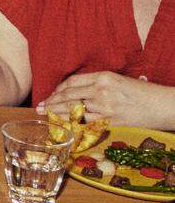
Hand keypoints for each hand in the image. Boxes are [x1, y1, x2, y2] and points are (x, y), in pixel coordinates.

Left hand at [38, 71, 171, 126]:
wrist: (163, 105)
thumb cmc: (145, 92)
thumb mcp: (121, 81)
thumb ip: (102, 84)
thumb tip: (83, 91)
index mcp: (104, 76)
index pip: (73, 82)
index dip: (58, 89)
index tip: (51, 95)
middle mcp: (102, 90)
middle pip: (69, 95)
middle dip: (51, 102)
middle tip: (39, 107)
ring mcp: (105, 106)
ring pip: (73, 110)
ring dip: (57, 113)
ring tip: (45, 115)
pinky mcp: (110, 121)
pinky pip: (86, 123)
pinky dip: (72, 124)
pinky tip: (63, 125)